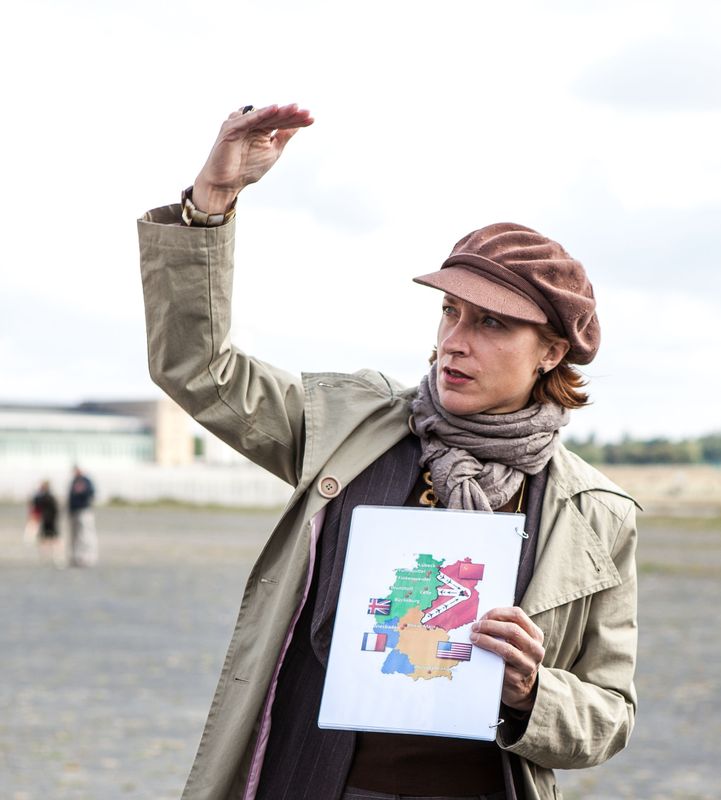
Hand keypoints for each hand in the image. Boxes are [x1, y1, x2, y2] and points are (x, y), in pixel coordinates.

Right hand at [193, 103, 313, 213]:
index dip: (296, 120)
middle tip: (306, 112)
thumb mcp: (272, 151)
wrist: (226, 184)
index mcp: (261, 128)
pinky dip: (261, 114)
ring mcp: (240, 124)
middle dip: (290, 114)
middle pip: (274, 116)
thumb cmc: (246, 169)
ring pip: (263, 116)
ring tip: (294, 109)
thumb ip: (283, 137)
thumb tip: (298, 125)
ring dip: (279, 112)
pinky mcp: (230, 128)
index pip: (281, 121)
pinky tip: (274, 109)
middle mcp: (250, 123)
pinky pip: (248, 120)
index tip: (311, 119)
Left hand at [470, 606, 544, 711]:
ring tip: (474, 638)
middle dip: (490, 625)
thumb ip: (505, 628)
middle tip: (475, 627)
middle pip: (512, 630)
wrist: (521, 688)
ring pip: (506, 648)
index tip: (483, 616)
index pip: (517, 614)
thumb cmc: (514, 658)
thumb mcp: (517, 641)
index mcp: (535, 635)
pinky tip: (478, 653)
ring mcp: (528, 665)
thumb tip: (483, 617)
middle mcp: (536, 649)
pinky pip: (499, 665)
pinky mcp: (517, 679)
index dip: (497, 613)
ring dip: (486, 640)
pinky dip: (487, 656)